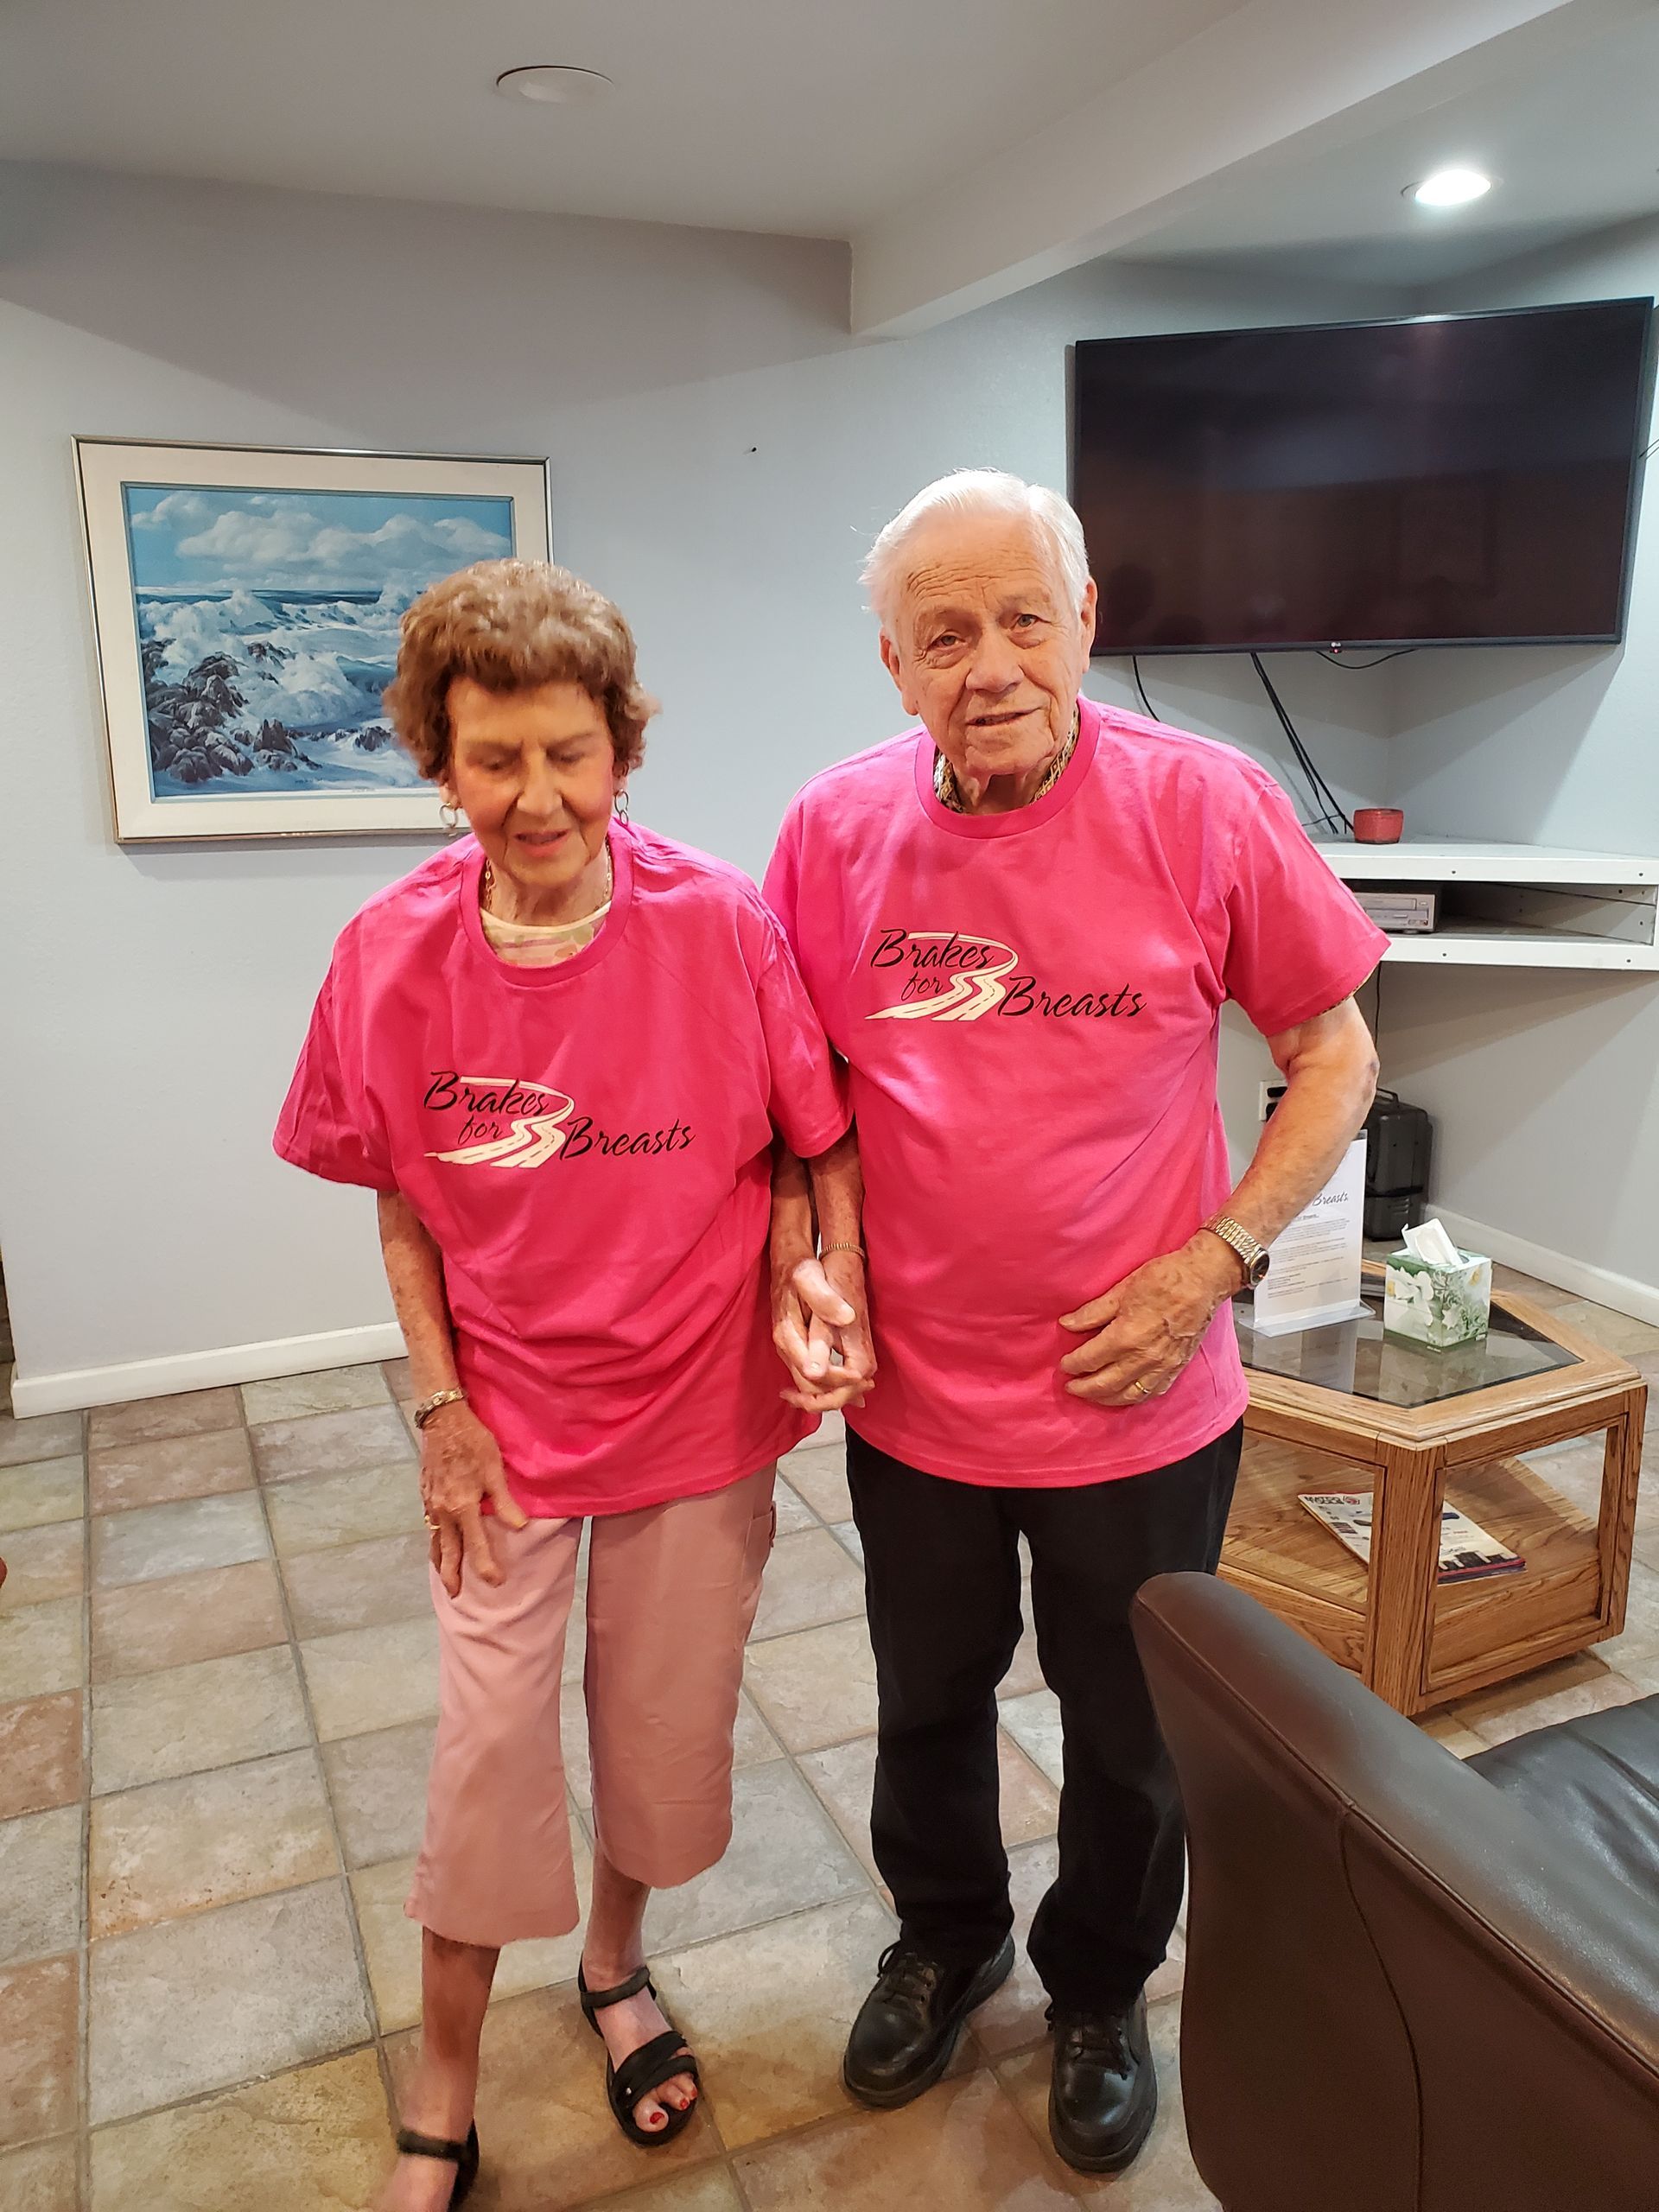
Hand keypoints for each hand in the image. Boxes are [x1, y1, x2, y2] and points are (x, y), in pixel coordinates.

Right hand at [419, 1400, 527, 1597]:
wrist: (442, 1420)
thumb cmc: (473, 1441)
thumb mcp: (494, 1469)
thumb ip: (505, 1501)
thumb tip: (520, 1527)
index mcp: (462, 1507)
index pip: (475, 1546)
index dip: (486, 1566)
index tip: (495, 1582)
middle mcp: (443, 1511)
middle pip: (447, 1551)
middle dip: (451, 1574)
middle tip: (455, 1594)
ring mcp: (431, 1503)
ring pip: (434, 1539)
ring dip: (439, 1559)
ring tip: (443, 1574)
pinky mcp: (425, 1494)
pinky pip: (429, 1525)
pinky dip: (433, 1539)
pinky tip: (437, 1541)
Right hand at [772, 1249, 876, 1413]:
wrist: (788, 1265)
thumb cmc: (800, 1270)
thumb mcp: (810, 1277)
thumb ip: (825, 1300)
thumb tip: (847, 1318)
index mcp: (788, 1334)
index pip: (813, 1373)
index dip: (839, 1380)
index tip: (862, 1377)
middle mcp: (786, 1347)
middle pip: (809, 1388)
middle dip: (838, 1395)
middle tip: (866, 1391)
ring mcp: (789, 1350)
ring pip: (808, 1387)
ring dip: (835, 1393)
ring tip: (862, 1392)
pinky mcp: (795, 1349)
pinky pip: (809, 1378)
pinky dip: (829, 1386)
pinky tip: (849, 1386)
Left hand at [1058, 1235, 1239, 1406]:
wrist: (1203, 1280)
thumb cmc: (1163, 1279)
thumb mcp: (1121, 1290)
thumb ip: (1092, 1312)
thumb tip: (1067, 1324)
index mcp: (1125, 1337)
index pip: (1090, 1359)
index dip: (1073, 1364)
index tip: (1064, 1365)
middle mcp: (1143, 1358)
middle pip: (1105, 1383)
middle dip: (1084, 1388)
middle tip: (1071, 1387)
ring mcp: (1162, 1366)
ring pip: (1128, 1394)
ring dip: (1106, 1399)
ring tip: (1093, 1396)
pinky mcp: (1177, 1368)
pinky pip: (1153, 1393)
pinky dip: (1135, 1398)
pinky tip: (1125, 1396)